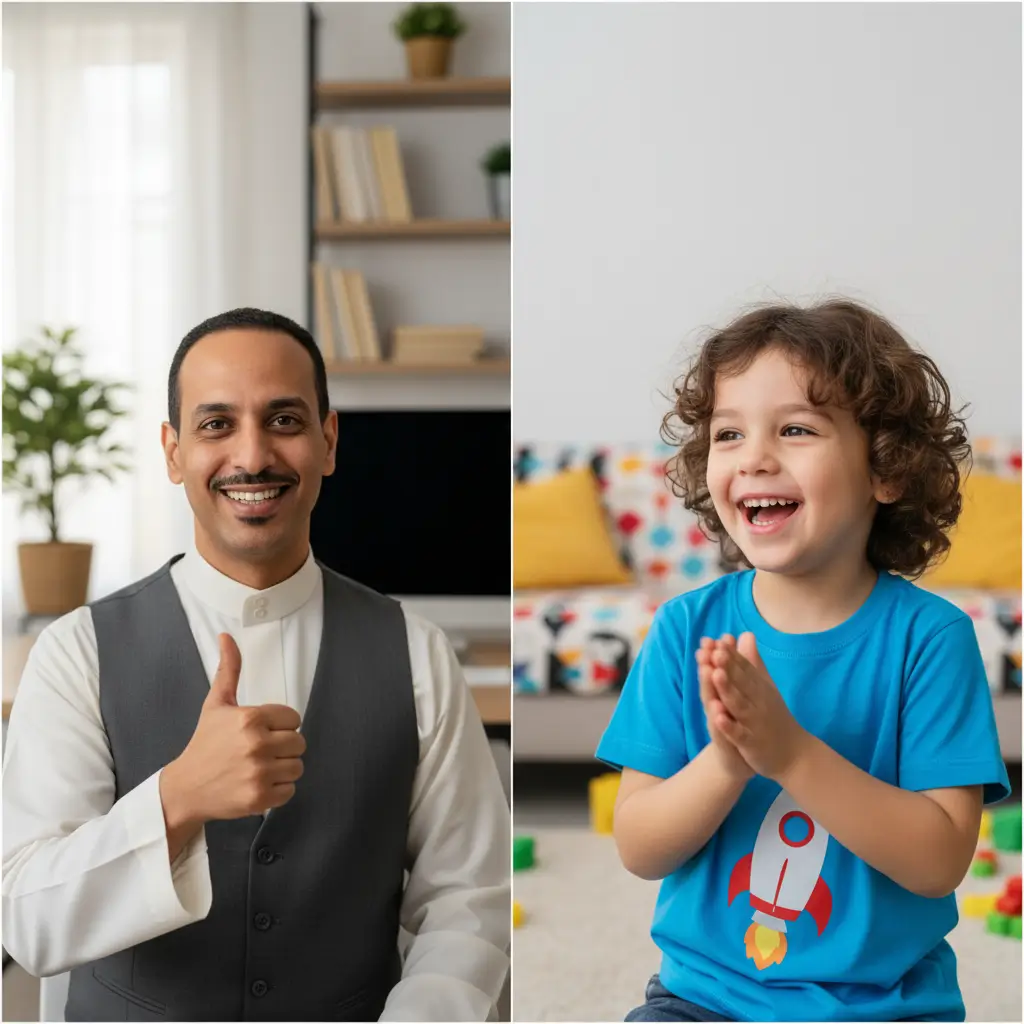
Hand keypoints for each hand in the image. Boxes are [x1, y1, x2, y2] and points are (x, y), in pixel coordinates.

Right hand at [161, 633, 305, 828]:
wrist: (185, 788)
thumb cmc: (205, 743)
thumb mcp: (216, 703)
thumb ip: (229, 669)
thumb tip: (227, 635)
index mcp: (250, 718)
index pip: (294, 718)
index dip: (280, 725)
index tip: (262, 731)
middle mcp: (257, 744)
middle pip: (299, 743)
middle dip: (283, 747)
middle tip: (261, 751)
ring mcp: (259, 773)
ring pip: (297, 767)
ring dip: (282, 769)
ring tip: (259, 768)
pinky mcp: (260, 798)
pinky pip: (290, 791)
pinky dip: (278, 791)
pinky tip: (258, 784)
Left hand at [706, 632, 809, 780]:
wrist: (796, 755)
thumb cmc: (775, 716)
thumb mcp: (765, 686)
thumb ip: (753, 662)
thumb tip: (745, 633)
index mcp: (759, 687)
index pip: (744, 667)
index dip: (731, 654)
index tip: (717, 638)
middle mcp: (758, 702)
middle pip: (741, 682)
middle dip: (728, 666)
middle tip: (714, 649)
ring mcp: (754, 723)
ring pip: (739, 704)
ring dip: (727, 689)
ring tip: (715, 674)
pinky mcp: (751, 743)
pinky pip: (739, 734)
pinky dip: (729, 726)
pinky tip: (717, 718)